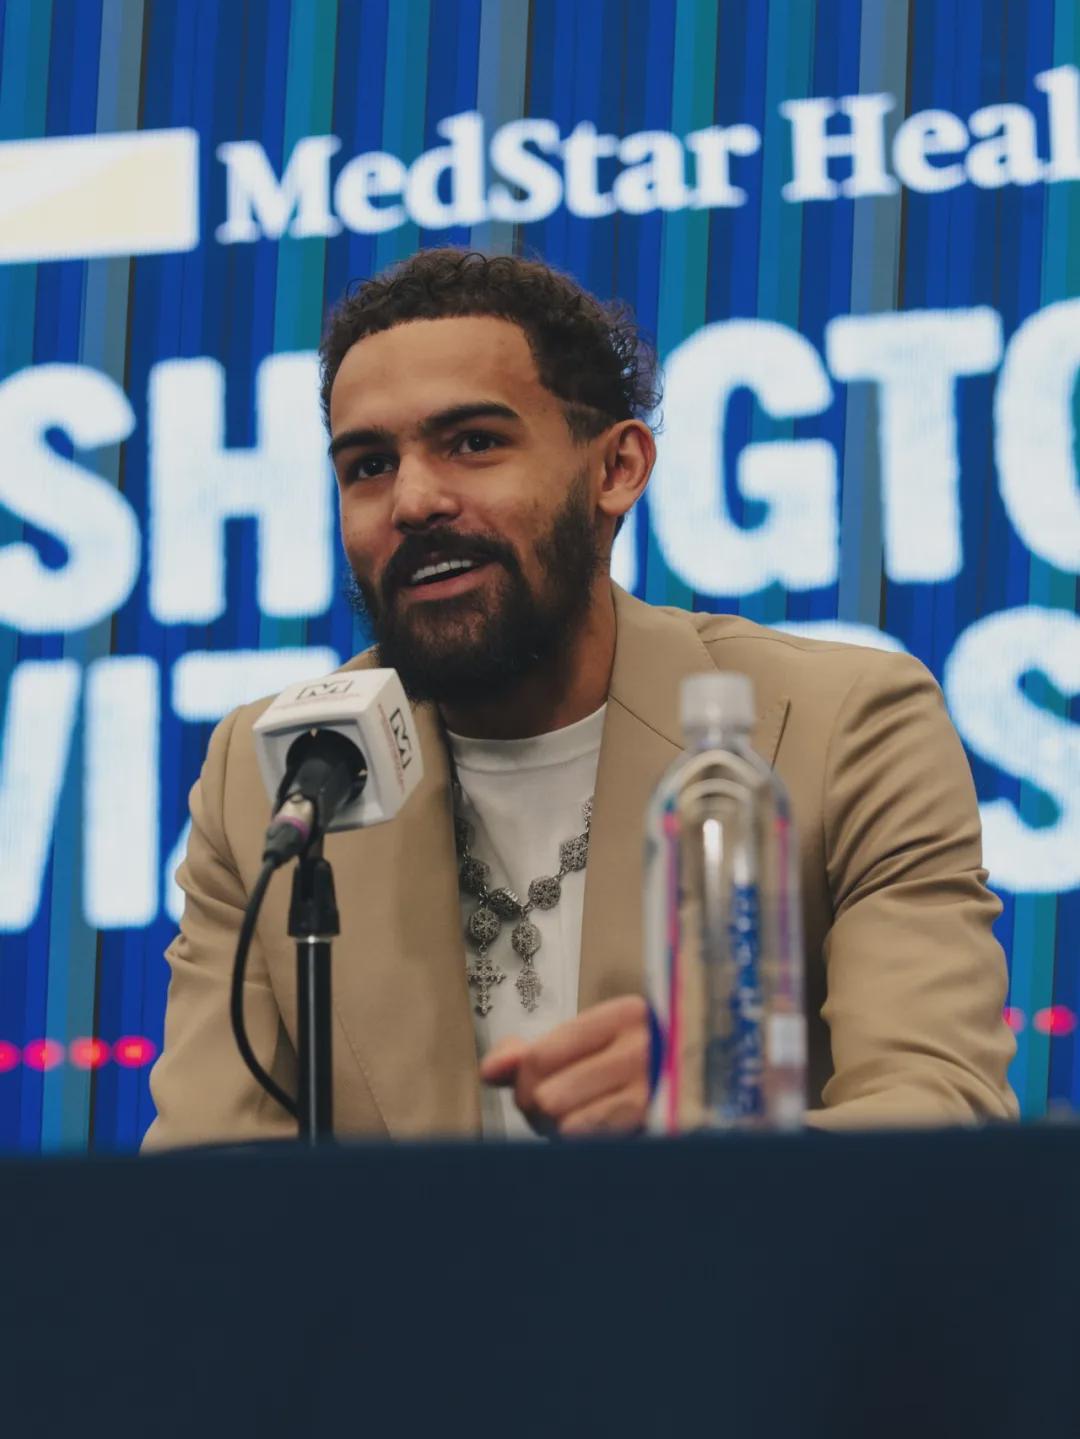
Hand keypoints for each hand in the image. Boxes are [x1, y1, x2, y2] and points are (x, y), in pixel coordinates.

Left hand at [479, 995, 649, 1137]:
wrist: (710, 1086)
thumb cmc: (640, 1064)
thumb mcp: (591, 1043)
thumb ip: (533, 1052)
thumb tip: (491, 1070)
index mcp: (623, 1016)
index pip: (540, 1055)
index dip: (524, 1080)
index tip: (534, 1086)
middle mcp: (642, 1050)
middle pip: (546, 1095)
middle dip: (541, 1111)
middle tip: (559, 1109)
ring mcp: (653, 1094)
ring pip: (565, 1127)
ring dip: (562, 1132)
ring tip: (579, 1123)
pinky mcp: (657, 1131)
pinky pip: (592, 1148)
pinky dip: (585, 1147)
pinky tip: (597, 1137)